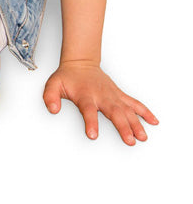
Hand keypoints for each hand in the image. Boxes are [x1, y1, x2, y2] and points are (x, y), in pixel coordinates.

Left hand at [43, 60, 158, 145]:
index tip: (93, 135)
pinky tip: (154, 121)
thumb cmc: (68, 77)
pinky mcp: (119, 95)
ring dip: (136, 123)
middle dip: (122, 127)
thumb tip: (53, 109)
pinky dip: (145, 112)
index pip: (88, 110)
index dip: (91, 122)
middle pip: (114, 112)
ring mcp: (112, 95)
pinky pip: (134, 103)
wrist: (80, 62)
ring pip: (127, 110)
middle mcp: (101, 96)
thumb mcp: (53, 85)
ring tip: (143, 137)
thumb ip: (50, 97)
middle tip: (129, 141)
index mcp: (85, 95)